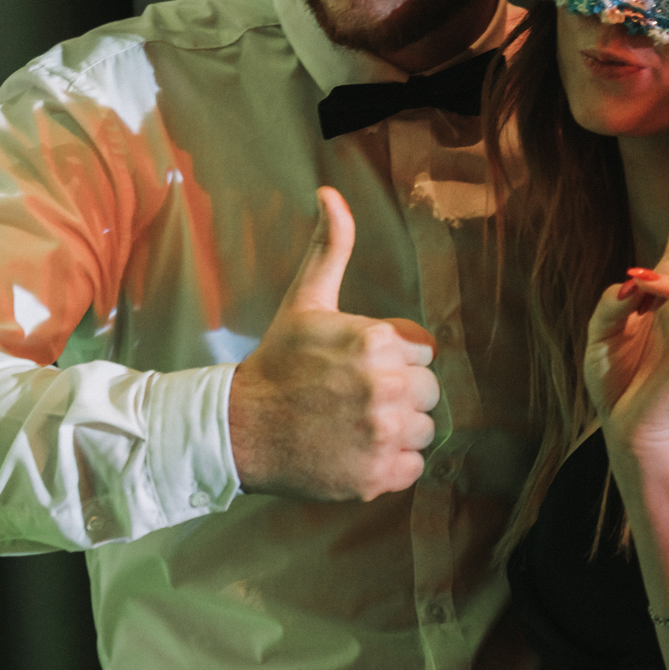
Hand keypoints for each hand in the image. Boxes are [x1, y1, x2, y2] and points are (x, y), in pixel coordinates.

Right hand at [229, 187, 439, 500]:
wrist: (241, 429)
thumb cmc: (279, 362)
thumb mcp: (306, 299)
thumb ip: (331, 246)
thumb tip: (330, 193)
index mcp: (376, 340)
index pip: (422, 350)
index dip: (392, 357)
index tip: (354, 365)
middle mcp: (386, 387)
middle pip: (428, 392)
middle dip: (398, 393)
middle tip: (352, 396)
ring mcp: (383, 435)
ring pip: (423, 430)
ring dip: (396, 430)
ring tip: (353, 423)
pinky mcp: (379, 477)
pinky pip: (412, 467)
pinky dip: (389, 465)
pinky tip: (354, 450)